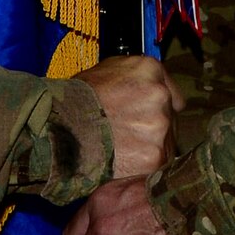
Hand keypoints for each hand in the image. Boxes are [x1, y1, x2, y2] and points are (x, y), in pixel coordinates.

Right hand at [76, 55, 180, 178]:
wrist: (61, 128)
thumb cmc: (76, 99)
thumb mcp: (105, 70)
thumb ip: (134, 76)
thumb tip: (149, 86)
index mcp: (149, 70)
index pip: (172, 94)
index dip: (159, 107)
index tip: (147, 115)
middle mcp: (160, 95)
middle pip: (170, 118)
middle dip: (153, 127)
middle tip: (127, 132)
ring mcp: (160, 126)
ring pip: (166, 142)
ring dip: (149, 146)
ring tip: (121, 146)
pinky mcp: (155, 156)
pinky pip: (158, 163)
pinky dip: (143, 165)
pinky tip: (124, 159)